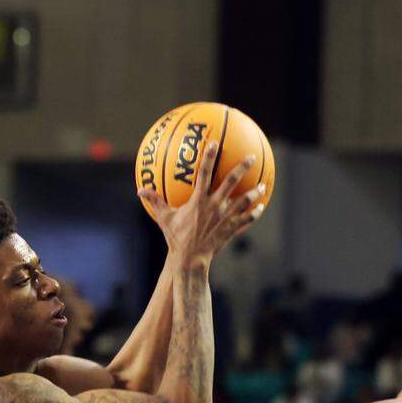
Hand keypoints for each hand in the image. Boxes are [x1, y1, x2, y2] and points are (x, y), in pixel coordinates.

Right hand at [138, 140, 264, 265]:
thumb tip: (140, 190)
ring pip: (244, 201)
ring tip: (261, 185)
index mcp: (198, 200)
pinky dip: (254, 213)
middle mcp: (214, 205)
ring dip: (254, 192)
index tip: (215, 143)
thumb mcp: (164, 218)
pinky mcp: (231, 229)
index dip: (209, 156)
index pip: (204, 173)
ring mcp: (225, 217)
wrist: (190, 259)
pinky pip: (246, 219)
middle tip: (251, 157)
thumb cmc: (176, 238)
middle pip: (231, 181)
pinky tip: (261, 207)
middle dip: (242, 167)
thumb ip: (155, 201)